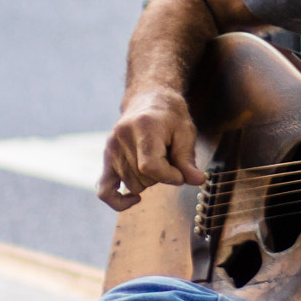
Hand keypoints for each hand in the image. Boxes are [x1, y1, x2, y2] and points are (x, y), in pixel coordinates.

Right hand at [98, 87, 204, 209]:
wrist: (148, 99)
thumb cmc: (170, 116)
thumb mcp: (185, 132)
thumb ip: (188, 159)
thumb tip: (197, 180)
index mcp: (143, 127)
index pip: (150, 167)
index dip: (170, 176)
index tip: (182, 173)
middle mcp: (121, 138)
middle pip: (142, 178)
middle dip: (162, 177)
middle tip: (169, 160)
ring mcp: (111, 149)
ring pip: (131, 185)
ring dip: (148, 182)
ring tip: (156, 162)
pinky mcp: (106, 159)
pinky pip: (103, 190)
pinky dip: (118, 200)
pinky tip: (134, 199)